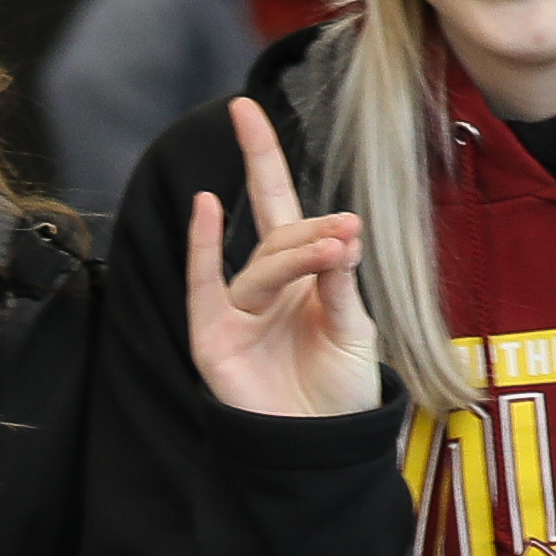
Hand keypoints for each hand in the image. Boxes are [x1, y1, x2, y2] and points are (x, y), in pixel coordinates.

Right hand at [178, 101, 376, 422]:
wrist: (324, 448)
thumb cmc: (341, 390)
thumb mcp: (353, 330)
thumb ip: (340, 283)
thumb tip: (341, 230)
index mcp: (300, 274)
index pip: (277, 204)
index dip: (261, 156)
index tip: (246, 107)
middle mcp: (265, 286)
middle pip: (277, 235)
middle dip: (309, 228)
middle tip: (345, 233)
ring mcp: (237, 310)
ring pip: (263, 266)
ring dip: (297, 253)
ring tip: (333, 247)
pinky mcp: (213, 337)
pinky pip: (204, 286)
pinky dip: (202, 247)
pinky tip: (204, 207)